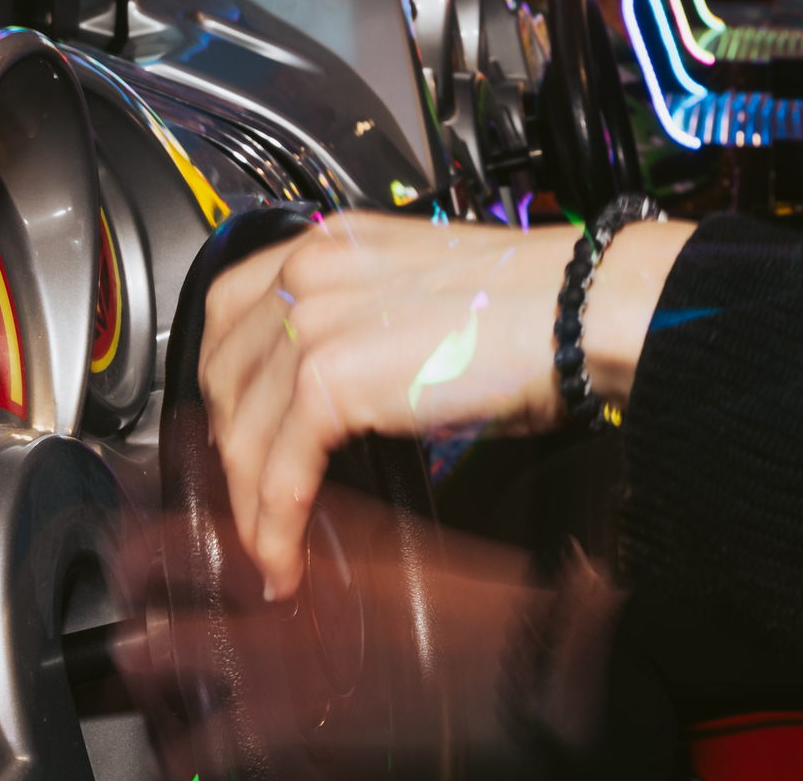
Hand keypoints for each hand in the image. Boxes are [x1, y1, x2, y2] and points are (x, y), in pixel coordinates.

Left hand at [198, 212, 693, 599]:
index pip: (233, 308)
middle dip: (233, 448)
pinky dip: (275, 527)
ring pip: (242, 433)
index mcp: (334, 242)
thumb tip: (344, 398)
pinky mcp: (329, 379)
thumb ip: (369, 326)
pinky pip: (278, 472)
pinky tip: (286, 560)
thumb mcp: (426, 298)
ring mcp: (313, 322)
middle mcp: (311, 271)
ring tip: (271, 551)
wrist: (578, 308)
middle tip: (255, 500)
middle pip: (224, 374)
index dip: (228, 381)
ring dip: (250, 505)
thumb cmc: (535, 308)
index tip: (240, 429)